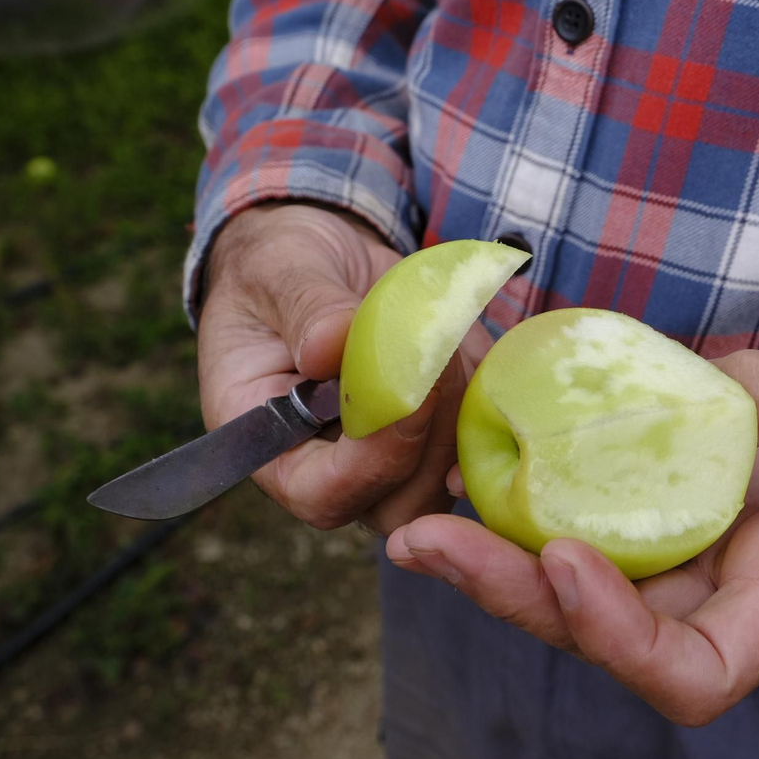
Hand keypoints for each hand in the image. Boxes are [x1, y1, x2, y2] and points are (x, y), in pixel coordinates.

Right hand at [197, 203, 490, 533]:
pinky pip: (481, 432)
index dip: (374, 458)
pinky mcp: (437, 427)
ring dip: (462, 406)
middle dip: (433, 434)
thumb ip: (305, 308)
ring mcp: (391, 455)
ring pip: (449, 473)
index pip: (324, 493)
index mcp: (272, 445)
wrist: (319, 255)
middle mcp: (333, 467)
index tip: (411, 393)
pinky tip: (466, 333)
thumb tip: (331, 347)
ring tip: (443, 328)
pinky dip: (486, 386)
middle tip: (437, 351)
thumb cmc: (278, 266)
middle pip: (401, 502)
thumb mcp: (276, 270)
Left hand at [386, 333, 758, 724]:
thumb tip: (688, 389)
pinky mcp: (685, 511)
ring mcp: (707, 557)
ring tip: (425, 521)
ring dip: (502, 563)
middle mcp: (738, 593)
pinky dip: (538, 511)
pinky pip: (602, 528)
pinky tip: (481, 472)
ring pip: (590, 592)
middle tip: (429, 540)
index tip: (568, 559)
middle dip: (515, 596)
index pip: (699, 672)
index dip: (621, 641)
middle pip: (613, 638)